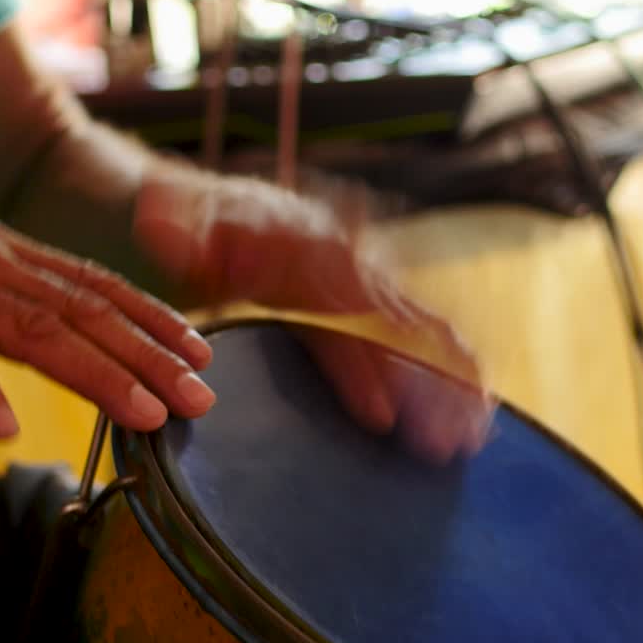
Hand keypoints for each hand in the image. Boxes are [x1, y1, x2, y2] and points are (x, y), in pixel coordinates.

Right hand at [0, 128, 215, 437]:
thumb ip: (3, 286)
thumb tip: (43, 325)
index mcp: (9, 256)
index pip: (98, 288)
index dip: (153, 320)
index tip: (201, 351)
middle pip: (86, 316)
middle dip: (150, 358)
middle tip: (203, 396)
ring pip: (34, 331)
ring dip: (94, 374)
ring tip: (143, 414)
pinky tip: (0, 427)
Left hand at [133, 165, 492, 462]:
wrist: (208, 202)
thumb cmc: (187, 222)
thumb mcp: (171, 220)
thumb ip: (173, 230)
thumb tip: (162, 229)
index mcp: (298, 247)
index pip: (337, 316)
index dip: (359, 366)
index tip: (381, 414)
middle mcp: (345, 257)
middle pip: (395, 325)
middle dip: (426, 384)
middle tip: (449, 440)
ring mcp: (366, 272)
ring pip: (421, 327)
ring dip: (452, 380)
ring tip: (476, 434)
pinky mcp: (375, 290)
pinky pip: (424, 325)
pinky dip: (455, 363)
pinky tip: (479, 406)